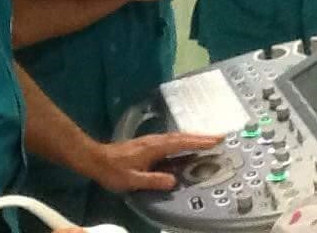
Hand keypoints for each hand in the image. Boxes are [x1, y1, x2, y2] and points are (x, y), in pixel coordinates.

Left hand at [91, 132, 222, 191]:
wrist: (96, 159)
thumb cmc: (113, 170)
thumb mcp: (133, 180)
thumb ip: (153, 180)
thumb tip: (174, 180)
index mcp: (154, 148)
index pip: (180, 143)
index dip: (198, 141)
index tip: (215, 140)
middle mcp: (155, 141)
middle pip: (181, 137)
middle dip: (200, 137)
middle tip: (219, 138)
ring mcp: (151, 141)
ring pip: (176, 137)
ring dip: (192, 138)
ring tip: (208, 141)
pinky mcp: (148, 145)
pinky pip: (171, 141)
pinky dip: (182, 141)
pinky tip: (185, 147)